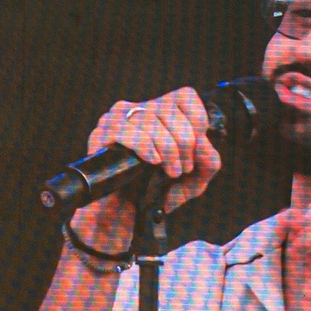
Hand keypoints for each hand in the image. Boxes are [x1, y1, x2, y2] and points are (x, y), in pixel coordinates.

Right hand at [66, 88, 223, 255]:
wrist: (127, 215)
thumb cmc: (158, 192)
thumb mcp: (194, 179)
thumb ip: (208, 161)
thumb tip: (204, 142)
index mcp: (162, 111)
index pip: (186, 96)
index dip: (197, 123)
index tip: (194, 151)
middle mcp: (140, 109)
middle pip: (170, 109)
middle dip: (183, 143)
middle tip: (180, 169)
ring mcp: (118, 119)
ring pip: (150, 118)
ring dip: (167, 149)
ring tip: (168, 172)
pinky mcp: (101, 134)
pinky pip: (125, 129)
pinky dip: (144, 145)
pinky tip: (152, 161)